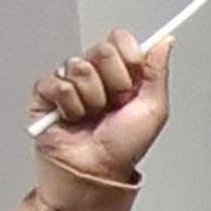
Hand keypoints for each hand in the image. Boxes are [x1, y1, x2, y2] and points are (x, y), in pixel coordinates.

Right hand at [30, 29, 171, 179]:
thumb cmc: (124, 147)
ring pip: (79, 68)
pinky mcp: (45, 92)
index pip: (119, 39)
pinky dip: (69, 105)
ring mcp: (69, 81)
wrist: (96, 171)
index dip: (127, 55)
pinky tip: (72, 118)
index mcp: (121, 74)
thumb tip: (165, 42)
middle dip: (113, 82)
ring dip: (92, 98)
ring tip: (92, 117)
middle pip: (101, 50)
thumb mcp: (154, 110)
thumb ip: (157, 72)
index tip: (133, 78)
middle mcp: (95, 74)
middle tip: (113, 105)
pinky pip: (57, 83)